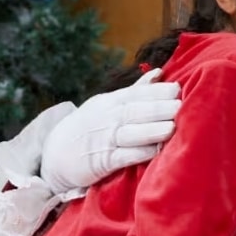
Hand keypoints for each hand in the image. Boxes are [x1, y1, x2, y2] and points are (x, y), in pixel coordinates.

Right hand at [40, 68, 181, 195]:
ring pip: (129, 133)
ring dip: (150, 130)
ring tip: (172, 127)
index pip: (135, 94)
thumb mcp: (106, 104)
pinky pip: (121, 157)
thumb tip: (160, 73)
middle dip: (158, 108)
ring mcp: (103, 140)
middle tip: (180, 106)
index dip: (155, 91)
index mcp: (110, 102)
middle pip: (134, 111)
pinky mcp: (100, 162)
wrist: (55, 154)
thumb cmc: (89, 126)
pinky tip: (155, 151)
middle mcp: (106, 118)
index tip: (177, 88)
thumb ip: (135, 90)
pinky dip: (137, 154)